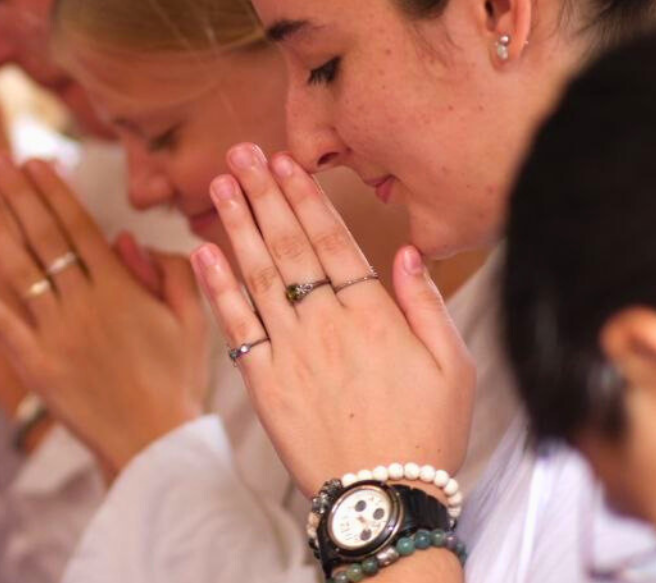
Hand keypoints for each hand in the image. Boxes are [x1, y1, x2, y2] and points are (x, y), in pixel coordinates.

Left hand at [0, 154, 210, 477]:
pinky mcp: (36, 365)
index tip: (34, 159)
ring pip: (20, 271)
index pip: (79, 227)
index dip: (54, 191)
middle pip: (45, 238)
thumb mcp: (193, 320)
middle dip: (17, 194)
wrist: (155, 444)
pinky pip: (2, 324)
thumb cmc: (178, 380)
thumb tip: (126, 236)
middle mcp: (85, 304)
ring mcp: (57, 334)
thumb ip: (168, 273)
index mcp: (121, 289)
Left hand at [193, 145, 474, 497]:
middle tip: (239, 154)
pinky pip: (236, 326)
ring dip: (235, 225)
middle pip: (288, 246)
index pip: (332, 241)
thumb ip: (426, 305)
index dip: (305, 197)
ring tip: (218, 185)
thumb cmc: (427, 435)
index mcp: (374, 315)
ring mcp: (292, 353)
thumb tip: (407, 252)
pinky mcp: (264, 385)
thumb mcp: (454, 367)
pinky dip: (217, 286)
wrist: (384, 501)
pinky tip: (202, 251)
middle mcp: (327, 325)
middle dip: (263, 195)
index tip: (285, 163)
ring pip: (257, 275)